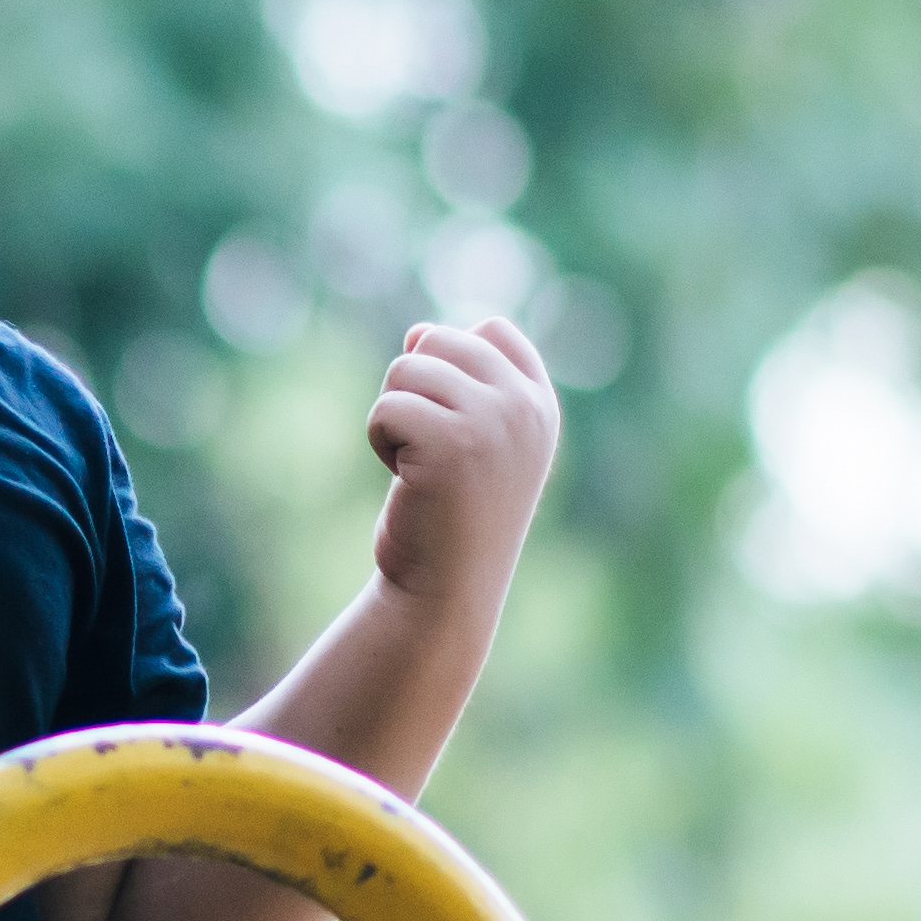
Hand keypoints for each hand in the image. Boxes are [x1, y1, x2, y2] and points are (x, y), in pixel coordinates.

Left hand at [365, 311, 559, 607]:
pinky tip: (405, 478)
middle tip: (427, 447)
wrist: (445, 589)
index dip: (452, 361)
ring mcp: (493, 423)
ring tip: (418, 465)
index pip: (493, 330)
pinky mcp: (450, 443)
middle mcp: (525, 409)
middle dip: (414, 389)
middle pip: (439, 341)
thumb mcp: (469, 437)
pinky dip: (380, 440)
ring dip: (394, 417)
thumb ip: (458, 380)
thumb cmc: (450, 514)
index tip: (452, 422)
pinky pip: (387, 407)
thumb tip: (417, 331)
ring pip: (406, 369)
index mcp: (541, 405)